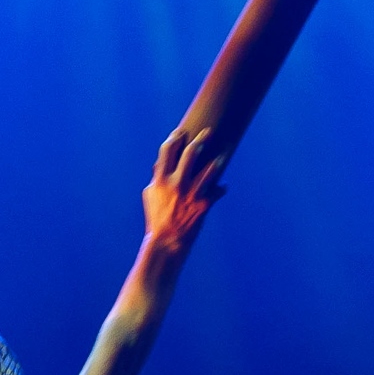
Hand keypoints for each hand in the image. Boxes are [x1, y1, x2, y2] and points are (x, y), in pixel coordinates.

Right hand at [139, 124, 230, 257]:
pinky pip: (218, 191)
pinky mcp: (203, 205)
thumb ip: (156, 178)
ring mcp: (191, 194)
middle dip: (201, 140)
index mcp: (161, 180)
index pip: (167, 150)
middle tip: (209, 133)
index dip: (175, 137)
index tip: (181, 132)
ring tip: (222, 157)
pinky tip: (223, 187)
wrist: (166, 242)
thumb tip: (158, 164)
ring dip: (218, 161)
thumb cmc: (156, 218)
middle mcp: (176, 184)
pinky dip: (221, 188)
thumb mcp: (150, 195)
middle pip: (190, 153)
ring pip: (210, 170)